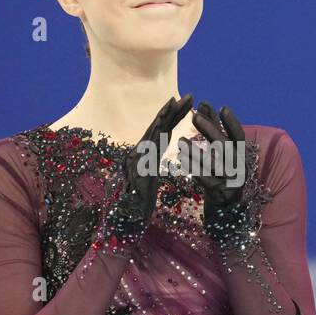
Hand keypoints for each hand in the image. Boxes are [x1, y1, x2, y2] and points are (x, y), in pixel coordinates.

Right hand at [124, 93, 194, 222]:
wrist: (126, 218)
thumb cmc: (140, 201)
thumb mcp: (150, 178)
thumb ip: (153, 162)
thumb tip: (158, 151)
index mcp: (145, 154)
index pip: (162, 131)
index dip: (173, 116)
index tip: (185, 102)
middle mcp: (137, 152)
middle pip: (158, 127)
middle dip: (173, 110)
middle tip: (189, 96)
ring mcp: (135, 158)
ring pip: (152, 133)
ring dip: (165, 117)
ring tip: (176, 103)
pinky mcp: (135, 167)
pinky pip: (149, 149)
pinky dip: (157, 136)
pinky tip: (165, 127)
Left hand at [187, 100, 249, 210]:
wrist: (225, 208)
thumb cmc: (219, 174)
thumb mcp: (219, 151)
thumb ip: (214, 129)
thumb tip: (204, 104)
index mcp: (241, 155)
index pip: (239, 136)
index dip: (232, 123)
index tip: (222, 108)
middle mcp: (239, 167)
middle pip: (225, 147)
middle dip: (210, 131)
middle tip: (194, 117)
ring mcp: (230, 181)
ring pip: (213, 164)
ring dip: (196, 151)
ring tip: (180, 141)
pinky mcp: (219, 194)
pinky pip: (205, 179)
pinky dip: (194, 169)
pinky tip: (182, 161)